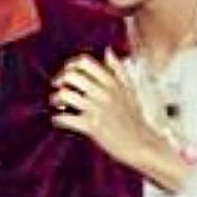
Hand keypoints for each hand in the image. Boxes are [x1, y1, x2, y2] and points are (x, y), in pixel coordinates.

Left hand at [51, 49, 173, 174]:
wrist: (141, 144)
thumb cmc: (134, 118)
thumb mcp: (130, 90)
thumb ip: (118, 70)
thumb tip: (108, 51)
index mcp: (112, 82)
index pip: (85, 62)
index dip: (71, 65)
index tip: (66, 73)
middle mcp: (103, 93)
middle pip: (71, 76)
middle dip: (60, 80)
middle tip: (58, 88)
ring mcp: (96, 109)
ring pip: (64, 94)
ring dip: (55, 99)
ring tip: (58, 105)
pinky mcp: (91, 127)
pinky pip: (65, 118)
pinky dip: (58, 118)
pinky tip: (59, 120)